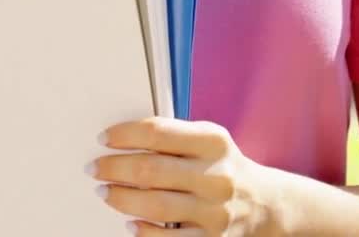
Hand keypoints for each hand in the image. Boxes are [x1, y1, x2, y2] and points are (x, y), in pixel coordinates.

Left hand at [87, 116, 275, 234]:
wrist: (264, 205)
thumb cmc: (224, 165)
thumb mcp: (208, 140)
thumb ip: (174, 136)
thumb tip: (123, 139)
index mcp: (213, 141)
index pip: (158, 133)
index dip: (125, 134)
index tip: (104, 138)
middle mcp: (216, 176)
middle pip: (152, 170)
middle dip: (115, 168)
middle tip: (94, 168)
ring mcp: (215, 212)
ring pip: (155, 206)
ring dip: (121, 199)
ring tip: (104, 192)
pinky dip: (144, 232)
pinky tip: (130, 223)